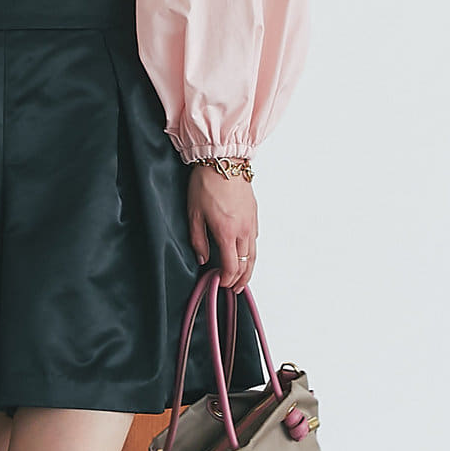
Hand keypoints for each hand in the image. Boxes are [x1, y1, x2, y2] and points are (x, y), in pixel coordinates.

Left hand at [187, 163, 257, 293]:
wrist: (223, 160)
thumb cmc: (207, 183)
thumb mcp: (194, 214)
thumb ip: (198, 240)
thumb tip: (203, 258)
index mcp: (227, 232)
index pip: (232, 266)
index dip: (228, 279)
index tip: (221, 284)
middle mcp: (243, 230)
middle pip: (247, 264)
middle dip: (241, 279)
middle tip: (235, 289)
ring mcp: (251, 222)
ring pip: (254, 253)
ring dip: (249, 269)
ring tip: (243, 278)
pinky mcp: (254, 214)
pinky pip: (255, 239)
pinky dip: (252, 252)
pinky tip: (246, 254)